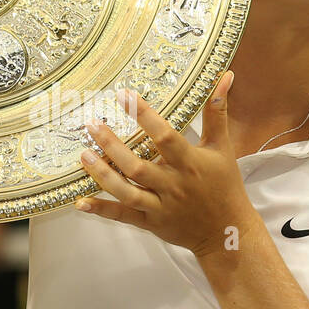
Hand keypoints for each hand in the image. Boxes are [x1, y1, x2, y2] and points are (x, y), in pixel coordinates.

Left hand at [74, 72, 253, 258]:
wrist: (228, 232)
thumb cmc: (225, 186)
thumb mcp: (222, 147)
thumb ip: (217, 112)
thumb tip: (224, 76)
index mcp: (190, 163)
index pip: (165, 137)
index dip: (145, 115)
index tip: (124, 95)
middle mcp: (173, 185)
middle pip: (138, 166)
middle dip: (112, 146)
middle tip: (91, 125)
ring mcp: (161, 206)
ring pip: (127, 192)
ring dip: (102, 175)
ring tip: (83, 155)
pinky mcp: (151, 223)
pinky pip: (123, 216)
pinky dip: (102, 210)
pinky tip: (79, 202)